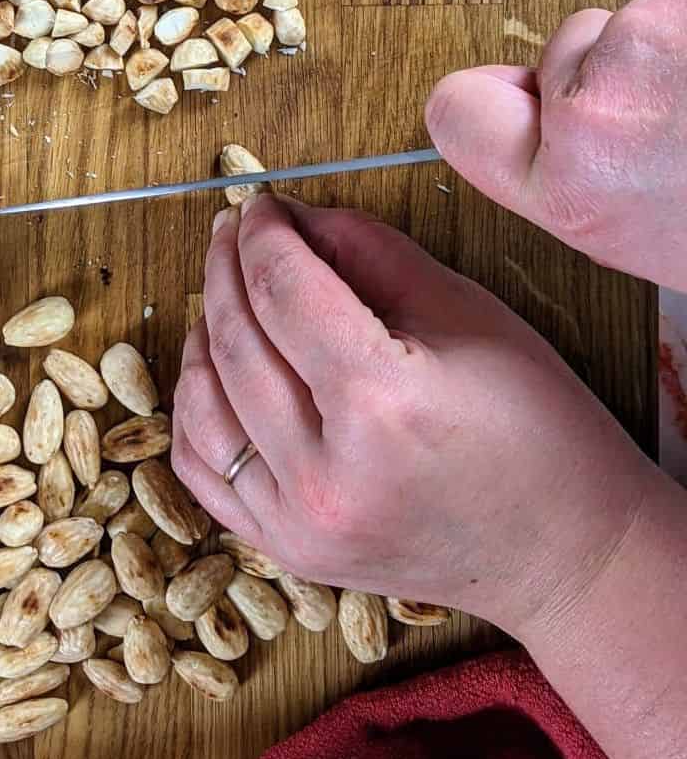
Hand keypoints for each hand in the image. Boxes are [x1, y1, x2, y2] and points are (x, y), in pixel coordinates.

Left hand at [172, 196, 662, 635]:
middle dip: (227, 268)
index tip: (261, 206)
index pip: (283, 290)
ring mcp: (299, 522)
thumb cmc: (535, 426)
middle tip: (234, 231)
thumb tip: (292, 218)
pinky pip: (202, 468)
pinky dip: (195, 408)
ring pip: (203, 403)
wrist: (563, 553)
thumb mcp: (466, 312)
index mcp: (382, 403)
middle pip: (236, 340)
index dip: (263, 234)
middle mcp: (327, 471)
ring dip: (203, 332)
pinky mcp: (286, 549)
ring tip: (225, 293)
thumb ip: (368, 251)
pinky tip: (214, 368)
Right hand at [425, 0, 686, 290]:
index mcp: (574, 195)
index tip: (528, 97)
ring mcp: (641, 55)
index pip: (455, 111)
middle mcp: (592, 125)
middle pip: (566, 50)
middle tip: (676, 107)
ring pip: (638, 17)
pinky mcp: (684, 6)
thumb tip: (548, 129)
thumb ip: (584, 184)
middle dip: (614, 61)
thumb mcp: (648, 238)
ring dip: (679, 40)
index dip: (493, 96)